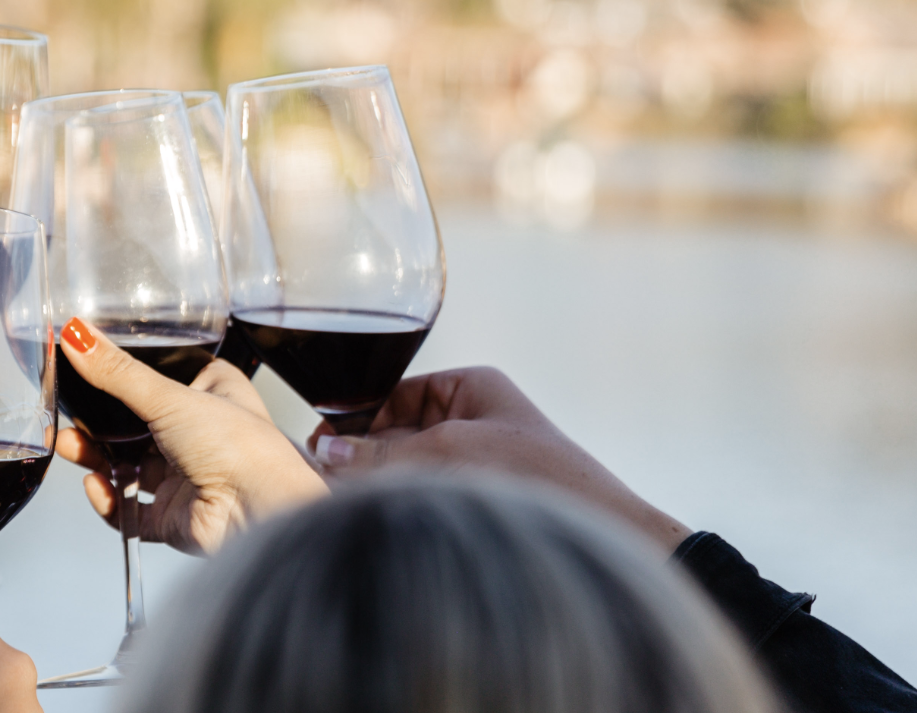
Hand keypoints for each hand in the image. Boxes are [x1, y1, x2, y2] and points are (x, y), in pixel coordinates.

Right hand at [56, 319, 326, 554]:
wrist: (257, 513)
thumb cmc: (240, 448)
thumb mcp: (170, 397)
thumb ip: (117, 372)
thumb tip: (77, 335)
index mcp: (213, 395)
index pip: (163, 376)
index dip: (128, 374)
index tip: (88, 365)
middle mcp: (200, 435)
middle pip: (135, 425)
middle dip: (98, 423)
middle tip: (67, 414)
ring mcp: (185, 478)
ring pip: (127, 466)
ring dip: (94, 457)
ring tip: (68, 445)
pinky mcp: (172, 516)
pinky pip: (129, 508)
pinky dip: (108, 499)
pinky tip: (96, 485)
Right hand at [309, 366, 691, 549]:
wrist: (598, 530)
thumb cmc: (535, 477)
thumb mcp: (447, 452)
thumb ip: (381, 451)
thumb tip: (326, 452)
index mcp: (470, 387)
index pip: (391, 391)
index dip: (353, 416)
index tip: (318, 444)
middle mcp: (470, 418)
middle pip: (393, 430)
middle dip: (361, 453)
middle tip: (324, 477)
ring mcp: (473, 460)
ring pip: (405, 465)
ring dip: (378, 481)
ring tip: (347, 499)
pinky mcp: (477, 497)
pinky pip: (423, 492)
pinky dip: (399, 501)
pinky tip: (379, 515)